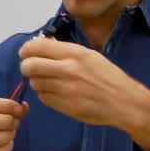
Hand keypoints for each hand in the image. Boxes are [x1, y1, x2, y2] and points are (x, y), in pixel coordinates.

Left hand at [18, 37, 149, 150]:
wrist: (124, 102)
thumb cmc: (108, 76)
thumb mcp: (90, 56)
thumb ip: (65, 51)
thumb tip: (42, 44)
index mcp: (75, 53)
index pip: (38, 47)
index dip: (26, 49)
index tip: (25, 53)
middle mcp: (68, 70)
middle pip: (29, 66)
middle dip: (26, 66)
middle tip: (30, 68)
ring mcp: (64, 89)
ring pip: (35, 83)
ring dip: (37, 81)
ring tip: (49, 81)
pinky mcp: (64, 106)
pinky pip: (43, 98)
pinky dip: (45, 95)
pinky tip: (56, 93)